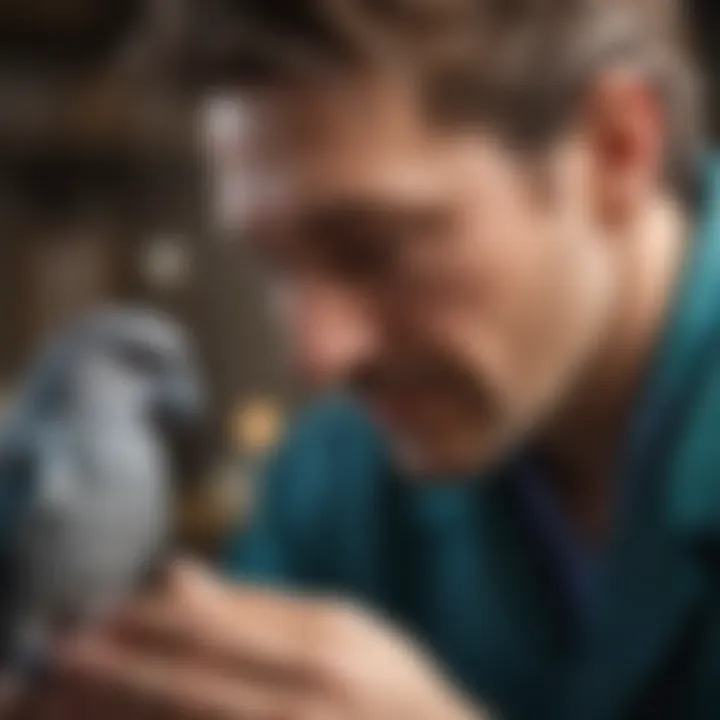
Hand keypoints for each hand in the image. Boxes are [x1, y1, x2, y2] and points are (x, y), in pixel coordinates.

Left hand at [41, 561, 482, 719]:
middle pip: (182, 688)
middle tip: (41, 670)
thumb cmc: (391, 690)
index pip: (206, 632)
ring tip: (50, 704)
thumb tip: (173, 574)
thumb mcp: (341, 629)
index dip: (136, 631)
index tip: (84, 627)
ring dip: (114, 714)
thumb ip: (259, 606)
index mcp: (318, 648)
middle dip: (104, 680)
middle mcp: (302, 701)